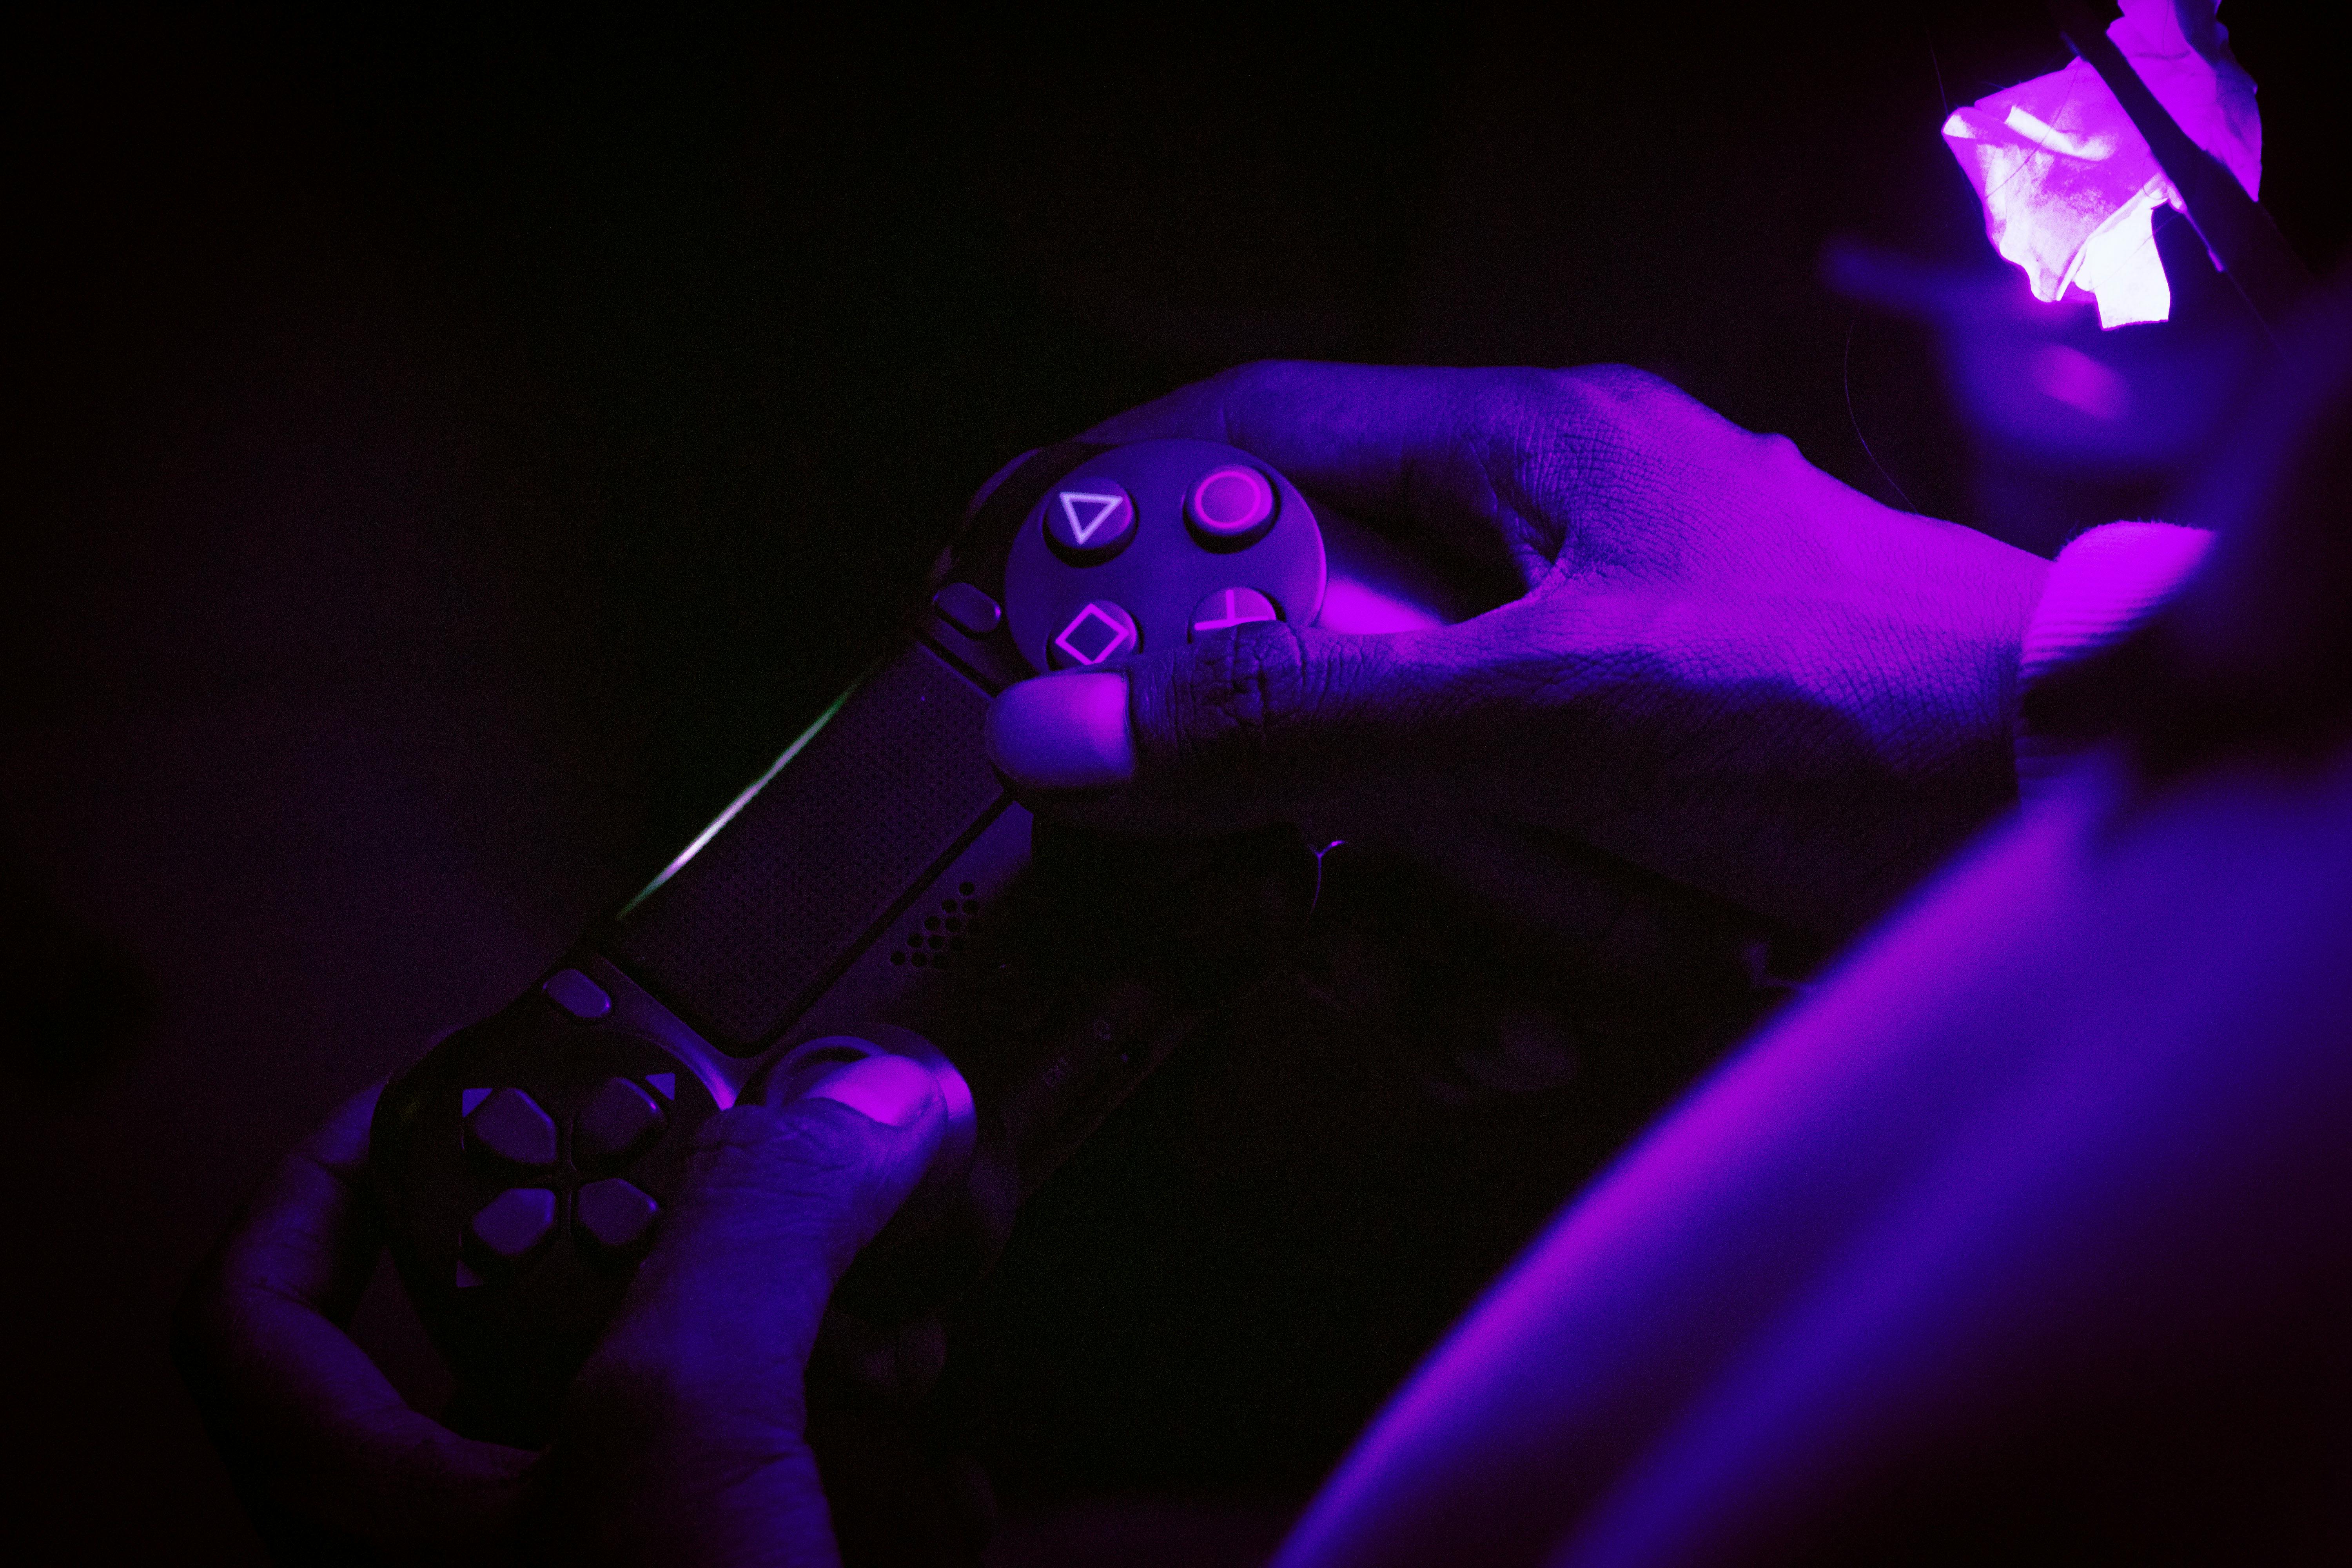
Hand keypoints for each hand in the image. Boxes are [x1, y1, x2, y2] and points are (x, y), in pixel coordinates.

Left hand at [177, 1055, 948, 1566]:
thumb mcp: (677, 1437)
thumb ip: (750, 1240)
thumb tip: (845, 1106)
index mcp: (382, 1509)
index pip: (267, 1300)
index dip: (333, 1168)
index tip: (445, 1080)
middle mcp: (490, 1540)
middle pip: (532, 1315)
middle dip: (666, 1236)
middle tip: (743, 1172)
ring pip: (693, 1390)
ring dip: (802, 1334)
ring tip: (873, 1315)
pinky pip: (798, 1474)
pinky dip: (875, 1439)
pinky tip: (928, 1441)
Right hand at [985, 362, 2049, 943]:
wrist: (2068, 828)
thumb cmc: (1856, 712)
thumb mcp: (1550, 711)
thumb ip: (1304, 721)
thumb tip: (1071, 734)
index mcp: (1523, 460)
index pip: (1253, 434)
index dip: (1111, 498)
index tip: (999, 581)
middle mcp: (1537, 563)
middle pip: (1298, 656)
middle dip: (1292, 800)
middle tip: (1276, 879)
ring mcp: (1575, 695)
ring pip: (1376, 800)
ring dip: (1412, 917)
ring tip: (1511, 972)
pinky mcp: (1614, 812)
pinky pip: (1470, 883)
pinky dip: (1490, 968)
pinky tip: (1552, 1013)